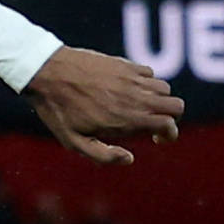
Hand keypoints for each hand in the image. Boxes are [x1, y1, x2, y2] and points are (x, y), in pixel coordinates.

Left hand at [23, 45, 181, 164]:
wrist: (46, 72)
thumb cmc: (58, 110)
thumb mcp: (74, 141)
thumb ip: (103, 155)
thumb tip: (130, 159)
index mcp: (126, 119)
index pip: (168, 124)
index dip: (170, 134)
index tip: (157, 138)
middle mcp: (134, 97)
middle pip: (177, 105)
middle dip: (172, 117)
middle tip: (155, 123)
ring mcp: (131, 79)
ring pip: (165, 89)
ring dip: (159, 100)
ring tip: (140, 107)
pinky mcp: (125, 64)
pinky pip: (150, 73)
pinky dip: (148, 83)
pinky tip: (129, 90)